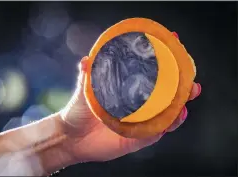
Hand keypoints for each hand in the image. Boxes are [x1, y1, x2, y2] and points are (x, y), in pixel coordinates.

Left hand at [60, 58, 200, 162]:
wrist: (70, 137)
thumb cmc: (78, 112)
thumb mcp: (84, 89)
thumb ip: (87, 75)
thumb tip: (87, 59)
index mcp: (127, 93)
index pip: (149, 77)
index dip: (163, 65)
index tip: (173, 48)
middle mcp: (136, 107)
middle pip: (164, 97)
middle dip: (181, 88)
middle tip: (191, 80)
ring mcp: (138, 123)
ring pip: (165, 116)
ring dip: (179, 108)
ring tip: (186, 98)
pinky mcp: (136, 140)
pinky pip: (154, 134)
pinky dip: (165, 127)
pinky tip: (174, 118)